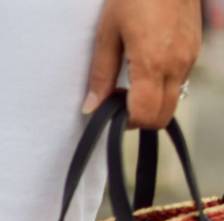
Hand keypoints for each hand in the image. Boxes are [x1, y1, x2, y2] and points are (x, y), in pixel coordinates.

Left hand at [82, 0, 201, 127]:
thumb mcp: (108, 32)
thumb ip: (101, 74)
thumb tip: (91, 107)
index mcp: (152, 64)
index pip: (144, 115)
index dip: (127, 122)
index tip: (113, 111)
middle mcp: (176, 65)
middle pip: (162, 116)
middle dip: (141, 118)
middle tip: (122, 102)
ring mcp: (189, 57)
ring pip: (173, 100)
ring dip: (153, 102)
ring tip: (134, 81)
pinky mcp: (195, 49)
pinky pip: (180, 81)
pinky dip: (164, 85)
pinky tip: (149, 66)